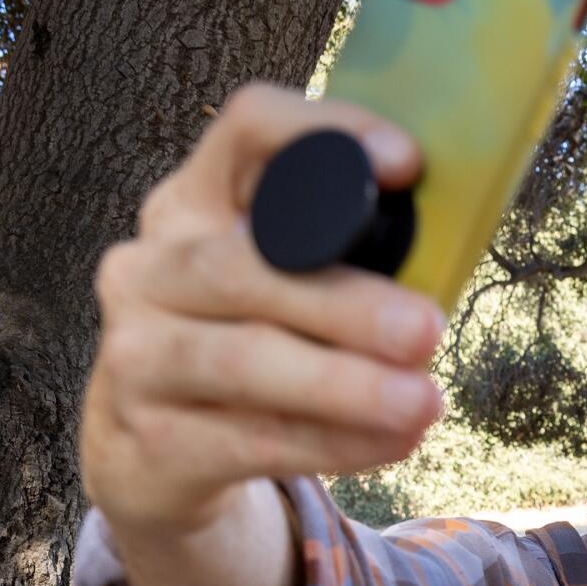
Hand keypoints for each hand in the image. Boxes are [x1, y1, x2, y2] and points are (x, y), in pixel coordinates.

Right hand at [80, 83, 445, 538]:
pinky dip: (332, 443)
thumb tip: (450, 259)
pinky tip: (393, 443)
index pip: (246, 129)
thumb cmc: (251, 343)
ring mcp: (136, 355)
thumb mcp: (281, 285)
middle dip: (344, 301)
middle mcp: (149, 268)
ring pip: (242, 362)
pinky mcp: (149, 439)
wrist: (155, 456)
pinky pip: (251, 439)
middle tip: (427, 329)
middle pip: (241, 267)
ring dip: (343, 385)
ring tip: (421, 402)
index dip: (323, 133)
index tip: (408, 164)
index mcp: (192, 203)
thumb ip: (344, 258)